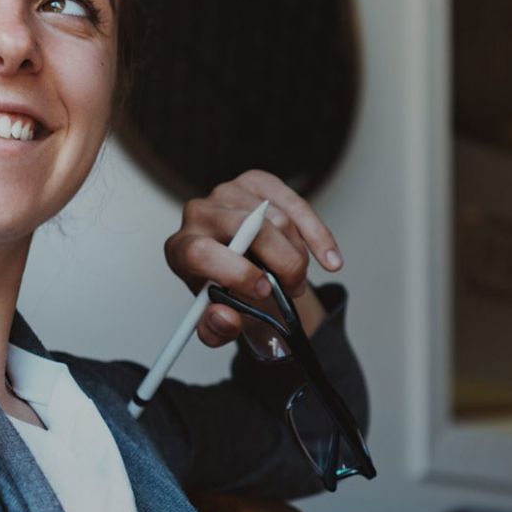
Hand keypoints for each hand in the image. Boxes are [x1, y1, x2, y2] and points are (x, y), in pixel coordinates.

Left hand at [164, 170, 343, 346]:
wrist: (239, 266)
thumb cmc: (224, 290)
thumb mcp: (217, 319)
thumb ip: (216, 329)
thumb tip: (226, 317)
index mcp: (181, 249)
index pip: (200, 252)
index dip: (235, 272)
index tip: (265, 290)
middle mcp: (199, 214)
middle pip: (247, 228)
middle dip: (281, 262)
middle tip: (292, 289)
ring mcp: (228, 193)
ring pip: (278, 220)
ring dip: (298, 256)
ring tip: (295, 280)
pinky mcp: (257, 182)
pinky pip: (295, 205)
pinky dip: (318, 235)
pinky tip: (330, 259)